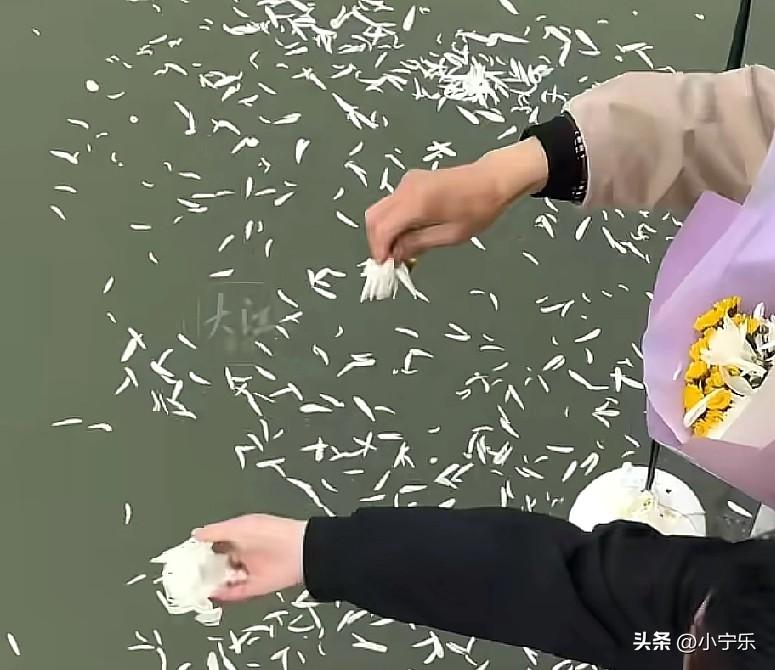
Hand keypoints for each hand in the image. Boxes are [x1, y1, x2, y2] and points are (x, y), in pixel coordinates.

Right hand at [193, 514, 306, 601]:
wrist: (298, 551)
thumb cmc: (269, 533)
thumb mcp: (239, 527)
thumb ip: (216, 531)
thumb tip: (195, 534)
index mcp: (242, 535)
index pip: (218, 543)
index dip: (203, 549)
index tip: (187, 556)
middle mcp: (246, 552)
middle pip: (221, 563)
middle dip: (206, 569)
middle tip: (188, 575)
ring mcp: (251, 570)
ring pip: (227, 579)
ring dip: (213, 583)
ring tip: (195, 587)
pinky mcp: (257, 586)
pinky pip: (238, 593)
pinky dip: (225, 595)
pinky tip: (211, 595)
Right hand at [365, 137, 547, 262]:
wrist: (492, 179)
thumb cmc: (478, 209)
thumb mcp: (450, 235)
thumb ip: (418, 244)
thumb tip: (396, 255)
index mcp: (416, 202)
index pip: (382, 228)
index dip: (379, 250)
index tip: (386, 267)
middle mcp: (406, 188)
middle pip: (374, 217)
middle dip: (377, 242)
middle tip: (390, 261)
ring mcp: (407, 182)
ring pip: (381, 209)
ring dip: (385, 232)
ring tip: (402, 250)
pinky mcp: (411, 181)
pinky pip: (392, 203)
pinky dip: (393, 221)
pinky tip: (409, 233)